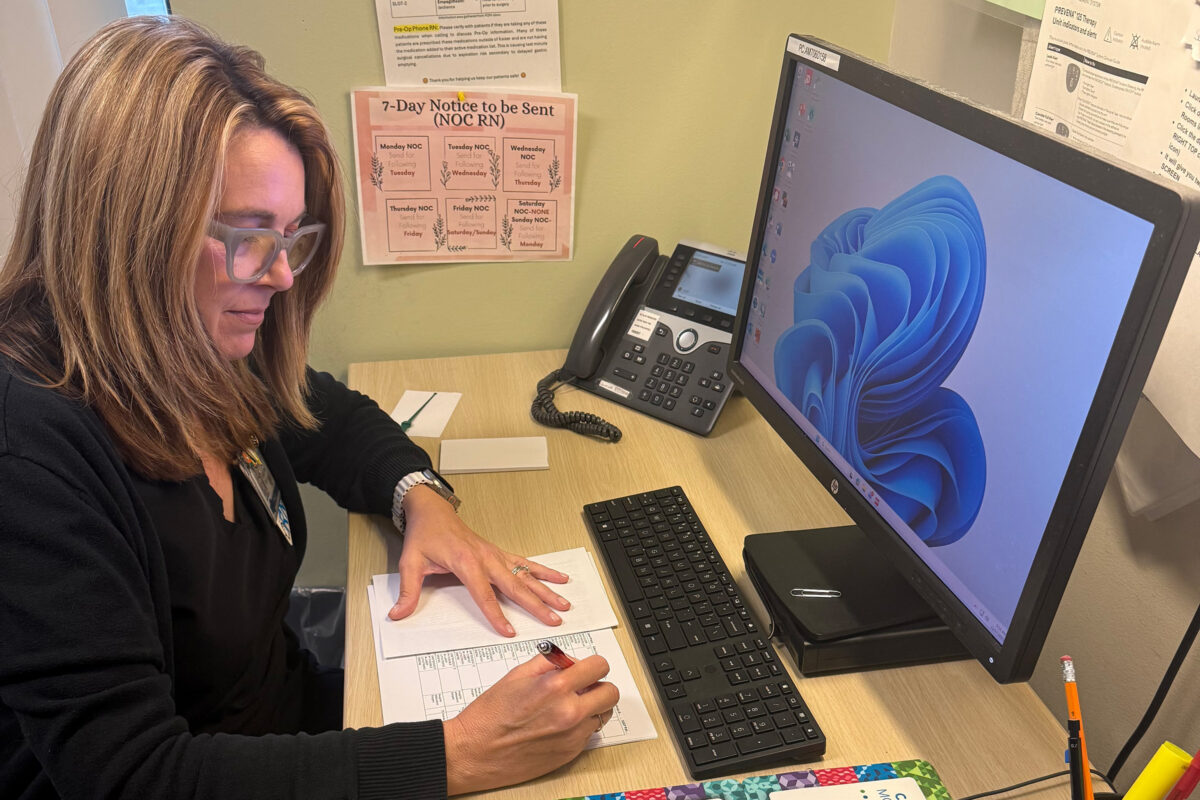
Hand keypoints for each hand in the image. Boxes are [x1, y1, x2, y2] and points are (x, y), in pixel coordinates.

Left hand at [387, 485, 570, 634]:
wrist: (433, 511)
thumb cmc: (425, 535)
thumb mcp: (410, 562)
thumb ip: (408, 591)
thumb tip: (398, 614)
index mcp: (466, 562)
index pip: (483, 594)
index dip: (496, 614)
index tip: (509, 631)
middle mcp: (486, 558)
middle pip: (515, 586)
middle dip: (536, 604)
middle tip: (554, 619)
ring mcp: (495, 554)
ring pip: (526, 575)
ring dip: (546, 590)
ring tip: (564, 604)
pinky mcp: (499, 553)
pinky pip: (525, 562)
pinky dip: (543, 571)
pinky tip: (559, 578)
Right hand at [443, 653, 618, 793]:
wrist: (475, 752)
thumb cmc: (490, 715)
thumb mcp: (517, 675)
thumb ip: (549, 663)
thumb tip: (569, 661)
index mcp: (555, 687)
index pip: (599, 667)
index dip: (593, 665)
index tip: (586, 668)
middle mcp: (569, 713)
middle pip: (611, 693)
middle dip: (598, 686)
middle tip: (583, 687)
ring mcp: (572, 736)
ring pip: (603, 714)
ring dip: (592, 707)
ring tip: (569, 706)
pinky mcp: (570, 754)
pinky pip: (589, 734)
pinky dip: (580, 727)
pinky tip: (558, 725)